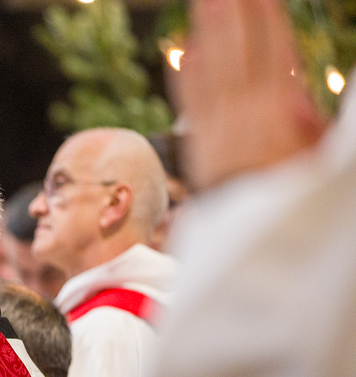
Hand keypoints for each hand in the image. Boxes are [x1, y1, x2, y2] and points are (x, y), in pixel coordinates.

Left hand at [176, 0, 325, 189]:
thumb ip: (310, 123)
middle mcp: (243, 111)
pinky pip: (189, 101)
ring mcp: (216, 124)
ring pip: (210, 69)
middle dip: (232, 16)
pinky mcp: (196, 141)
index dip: (266, 23)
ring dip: (207, 33)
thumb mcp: (315, 156)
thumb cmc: (291, 195)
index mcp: (278, 110)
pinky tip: (183, 52)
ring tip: (203, 2)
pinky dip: (186, 75)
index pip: (273, 54)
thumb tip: (299, 97)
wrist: (248, 231)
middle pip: (237, 52)